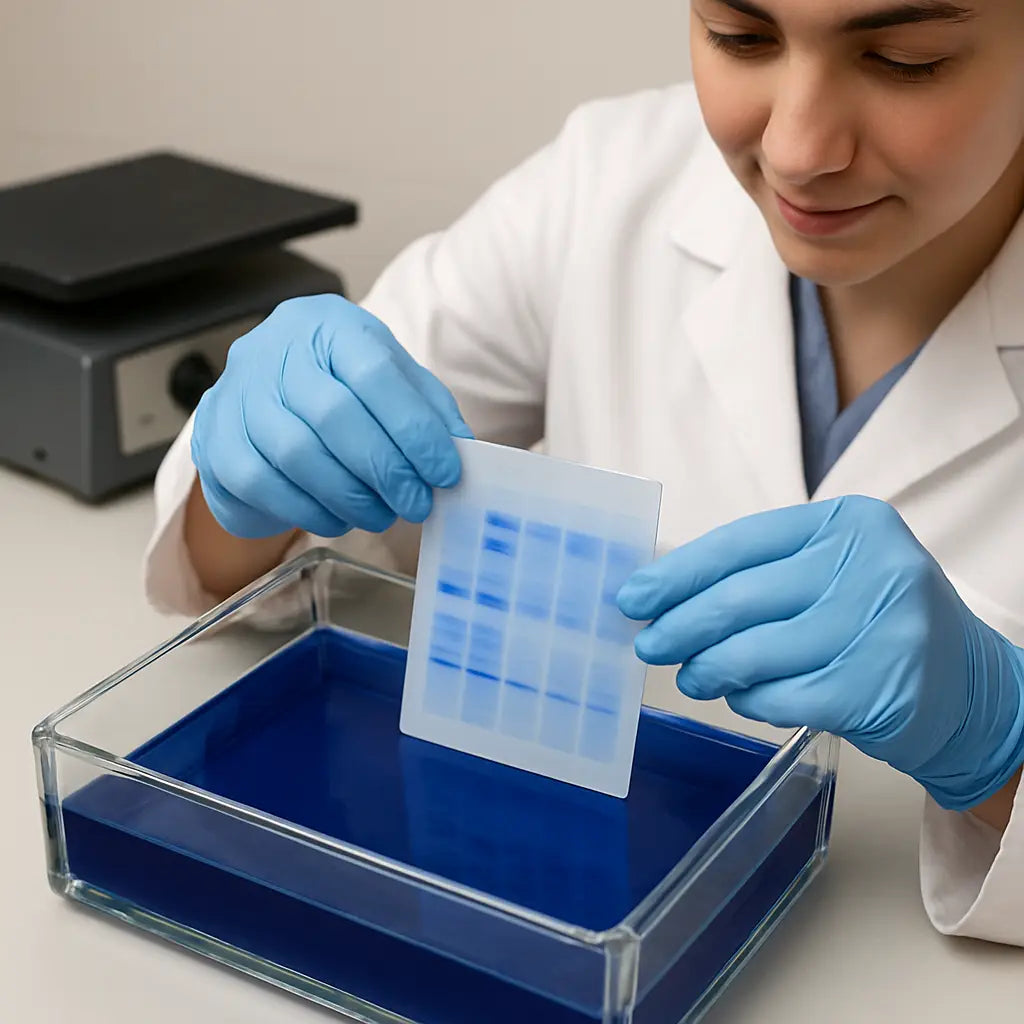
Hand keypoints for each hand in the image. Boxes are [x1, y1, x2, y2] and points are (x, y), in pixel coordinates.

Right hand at [190, 294, 472, 538]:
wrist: (268, 394)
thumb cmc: (343, 386)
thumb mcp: (394, 382)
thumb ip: (427, 412)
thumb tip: (459, 453)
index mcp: (329, 325)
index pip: (374, 372)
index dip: (413, 428)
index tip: (444, 471)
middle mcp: (275, 350)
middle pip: (333, 415)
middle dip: (384, 469)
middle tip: (416, 503)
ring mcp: (238, 392)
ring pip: (295, 453)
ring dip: (349, 496)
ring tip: (382, 514)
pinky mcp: (215, 437)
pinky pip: (262, 484)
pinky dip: (308, 509)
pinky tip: (337, 518)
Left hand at [617, 496, 1023, 811]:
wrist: (972, 689)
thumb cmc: (877, 621)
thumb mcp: (834, 573)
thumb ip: (761, 575)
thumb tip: (664, 596)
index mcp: (849, 523)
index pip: (740, 543)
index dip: (677, 573)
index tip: (634, 597)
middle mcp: (869, 567)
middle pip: (740, 598)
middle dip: (679, 626)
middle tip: (649, 644)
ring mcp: (876, 629)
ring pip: (753, 653)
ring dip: (707, 670)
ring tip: (692, 677)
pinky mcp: (875, 690)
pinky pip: (778, 698)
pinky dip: (747, 701)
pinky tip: (742, 698)